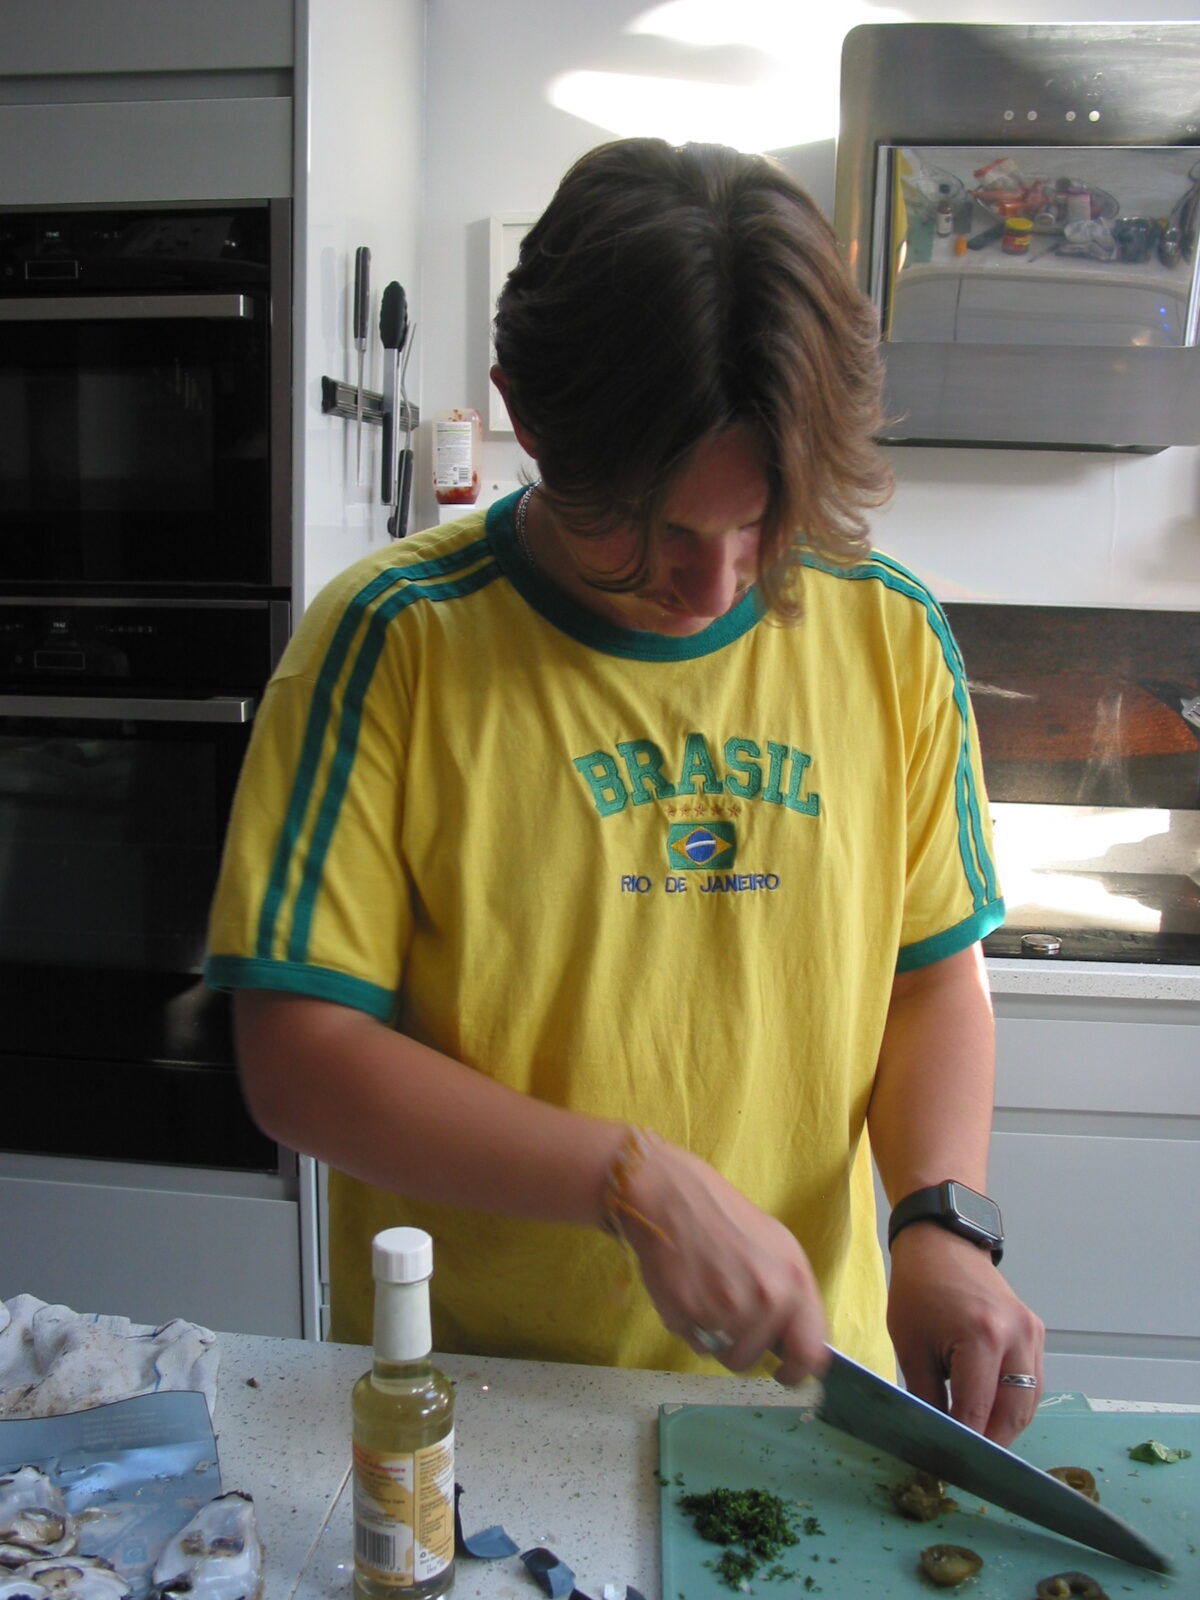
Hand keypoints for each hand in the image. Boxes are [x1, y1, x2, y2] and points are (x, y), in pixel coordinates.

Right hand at [617, 1134, 828, 1384]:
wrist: (672, 1196)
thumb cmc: (726, 1219)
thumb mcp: (778, 1249)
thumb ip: (792, 1297)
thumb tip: (796, 1345)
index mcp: (795, 1281)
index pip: (810, 1353)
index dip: (797, 1371)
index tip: (784, 1373)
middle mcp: (766, 1299)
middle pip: (754, 1358)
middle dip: (741, 1343)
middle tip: (727, 1309)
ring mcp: (726, 1309)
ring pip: (723, 1355)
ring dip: (714, 1336)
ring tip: (706, 1295)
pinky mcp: (689, 1314)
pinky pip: (695, 1344)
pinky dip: (690, 1325)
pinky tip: (688, 1291)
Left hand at [886, 1224, 1044, 1445]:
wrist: (942, 1245)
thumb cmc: (919, 1290)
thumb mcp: (910, 1346)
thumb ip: (927, 1396)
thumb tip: (937, 1438)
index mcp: (981, 1337)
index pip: (978, 1410)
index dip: (966, 1443)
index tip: (951, 1469)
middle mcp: (1015, 1336)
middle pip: (1014, 1413)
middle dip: (993, 1443)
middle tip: (970, 1465)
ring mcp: (1032, 1333)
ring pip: (1030, 1402)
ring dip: (1008, 1426)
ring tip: (981, 1443)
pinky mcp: (1036, 1331)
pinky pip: (1033, 1381)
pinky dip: (1016, 1402)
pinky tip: (993, 1413)